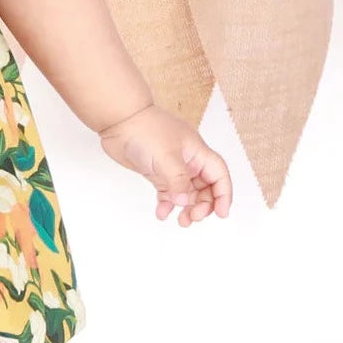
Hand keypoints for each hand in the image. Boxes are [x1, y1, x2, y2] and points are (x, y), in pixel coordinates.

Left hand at [98, 103, 231, 224]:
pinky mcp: (156, 172)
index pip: (218, 175)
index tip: (221, 214)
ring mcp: (172, 167)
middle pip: (205, 188)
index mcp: (197, 153)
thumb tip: (184, 201)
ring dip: (186, 208)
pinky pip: (167, 193)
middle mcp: (188, 161)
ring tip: (182, 222)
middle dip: (203, 205)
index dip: (223, 194)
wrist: (119, 120)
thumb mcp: (166, 156)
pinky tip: (162, 213)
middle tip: (193, 217)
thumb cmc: (145, 129)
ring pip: (186, 193)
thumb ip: (177, 180)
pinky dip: (167, 204)